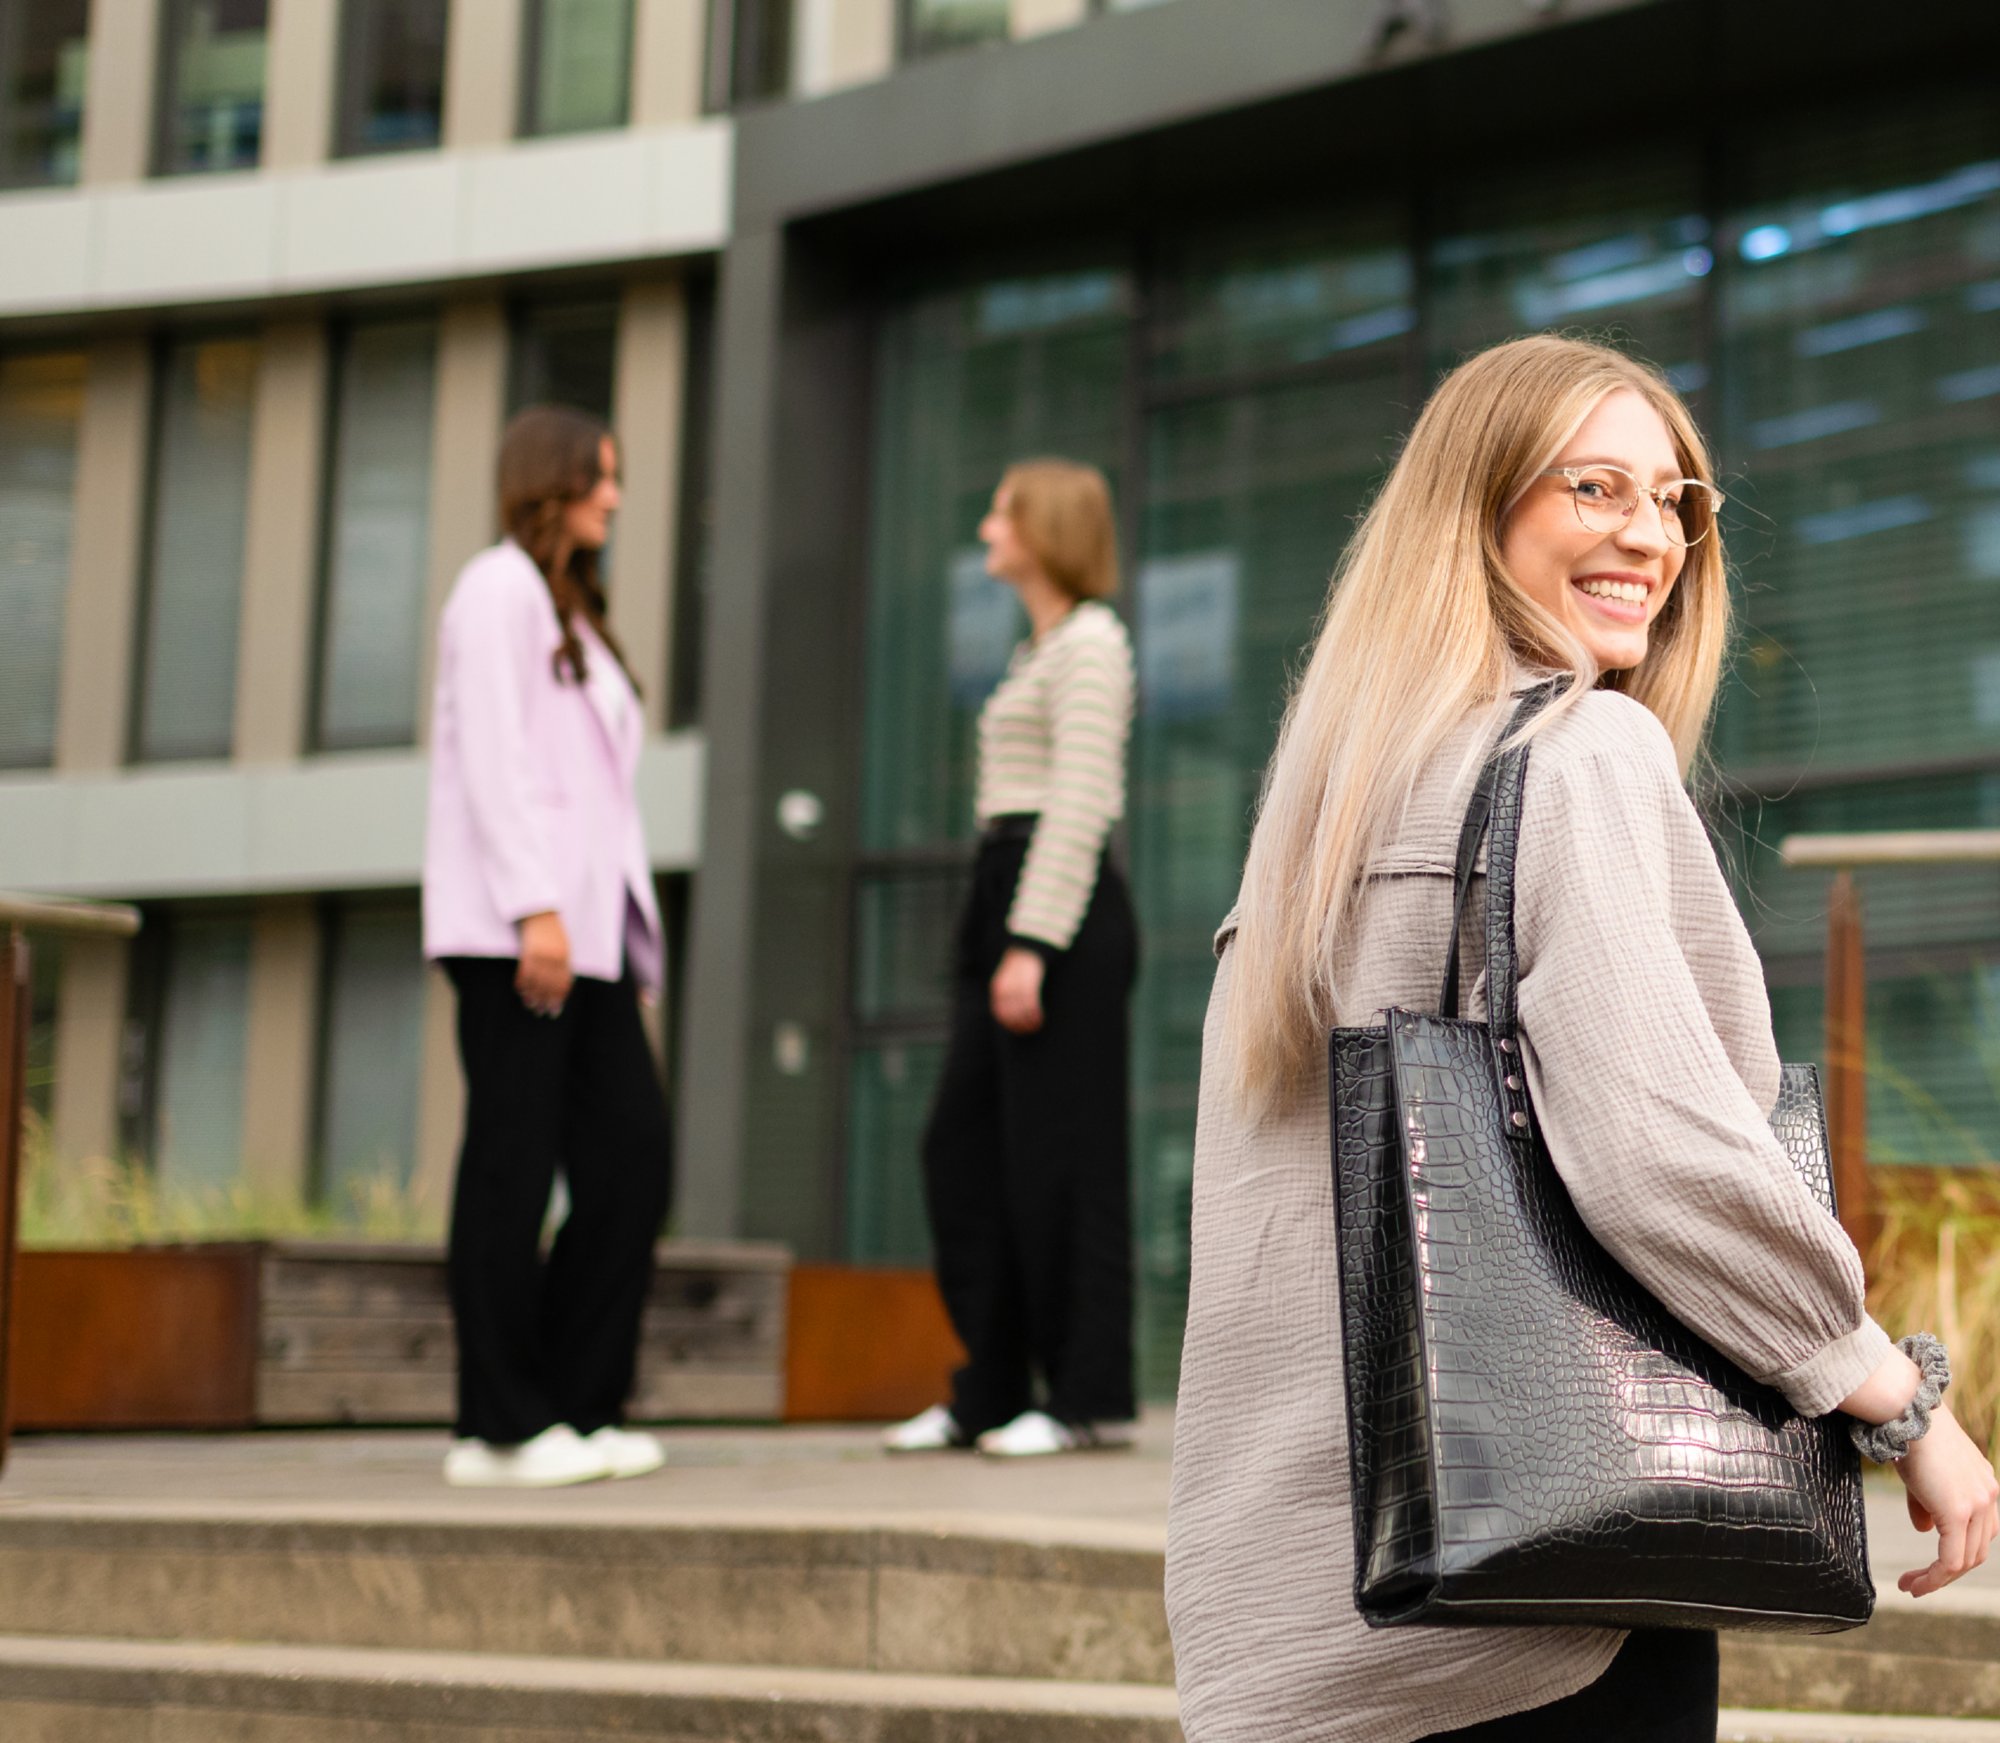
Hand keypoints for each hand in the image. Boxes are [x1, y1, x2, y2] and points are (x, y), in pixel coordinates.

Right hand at [516, 911, 572, 1016]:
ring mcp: (541, 955)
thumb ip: (564, 965)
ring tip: (530, 1006)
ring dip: (533, 996)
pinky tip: (521, 992)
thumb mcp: (564, 947)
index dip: (559, 998)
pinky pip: (525, 972)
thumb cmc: (553, 931)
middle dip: (546, 1001)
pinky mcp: (528, 951)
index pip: (563, 984)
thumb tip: (563, 986)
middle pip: (550, 985)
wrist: (540, 912)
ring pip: (537, 981)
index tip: (555, 1010)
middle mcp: (555, 958)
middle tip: (541, 1013)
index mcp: (566, 957)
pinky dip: (522, 984)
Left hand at [989, 946, 1045, 1033]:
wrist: (1027, 949)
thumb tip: (1014, 1015)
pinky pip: (1031, 1004)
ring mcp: (1016, 986)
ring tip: (1037, 1024)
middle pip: (1011, 1014)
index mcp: (998, 989)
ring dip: (1029, 1022)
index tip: (1018, 1030)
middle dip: (1020, 1025)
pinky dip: (1035, 1014)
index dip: (1009, 1024)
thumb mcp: (1009, 981)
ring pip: (1021, 1011)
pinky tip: (1040, 1017)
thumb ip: (1008, 997)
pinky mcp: (1029, 983)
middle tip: (1030, 1030)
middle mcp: (1005, 989)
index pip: (1000, 1013)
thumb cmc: (1019, 969)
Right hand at [1892, 1405, 1999, 1596]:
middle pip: (1976, 1550)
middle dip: (1947, 1571)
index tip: (1932, 1564)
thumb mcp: (1922, 1473)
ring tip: (1912, 1586)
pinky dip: (1934, 1577)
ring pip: (1965, 1559)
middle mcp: (1989, 1497)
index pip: (1980, 1532)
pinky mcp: (1958, 1512)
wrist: (1907, 1411)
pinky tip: (1914, 1583)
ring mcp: (1978, 1505)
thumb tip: (1925, 1531)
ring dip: (1938, 1579)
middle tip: (1918, 1583)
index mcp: (1984, 1485)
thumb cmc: (1908, 1433)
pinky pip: (1950, 1559)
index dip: (1957, 1552)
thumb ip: (1928, 1504)